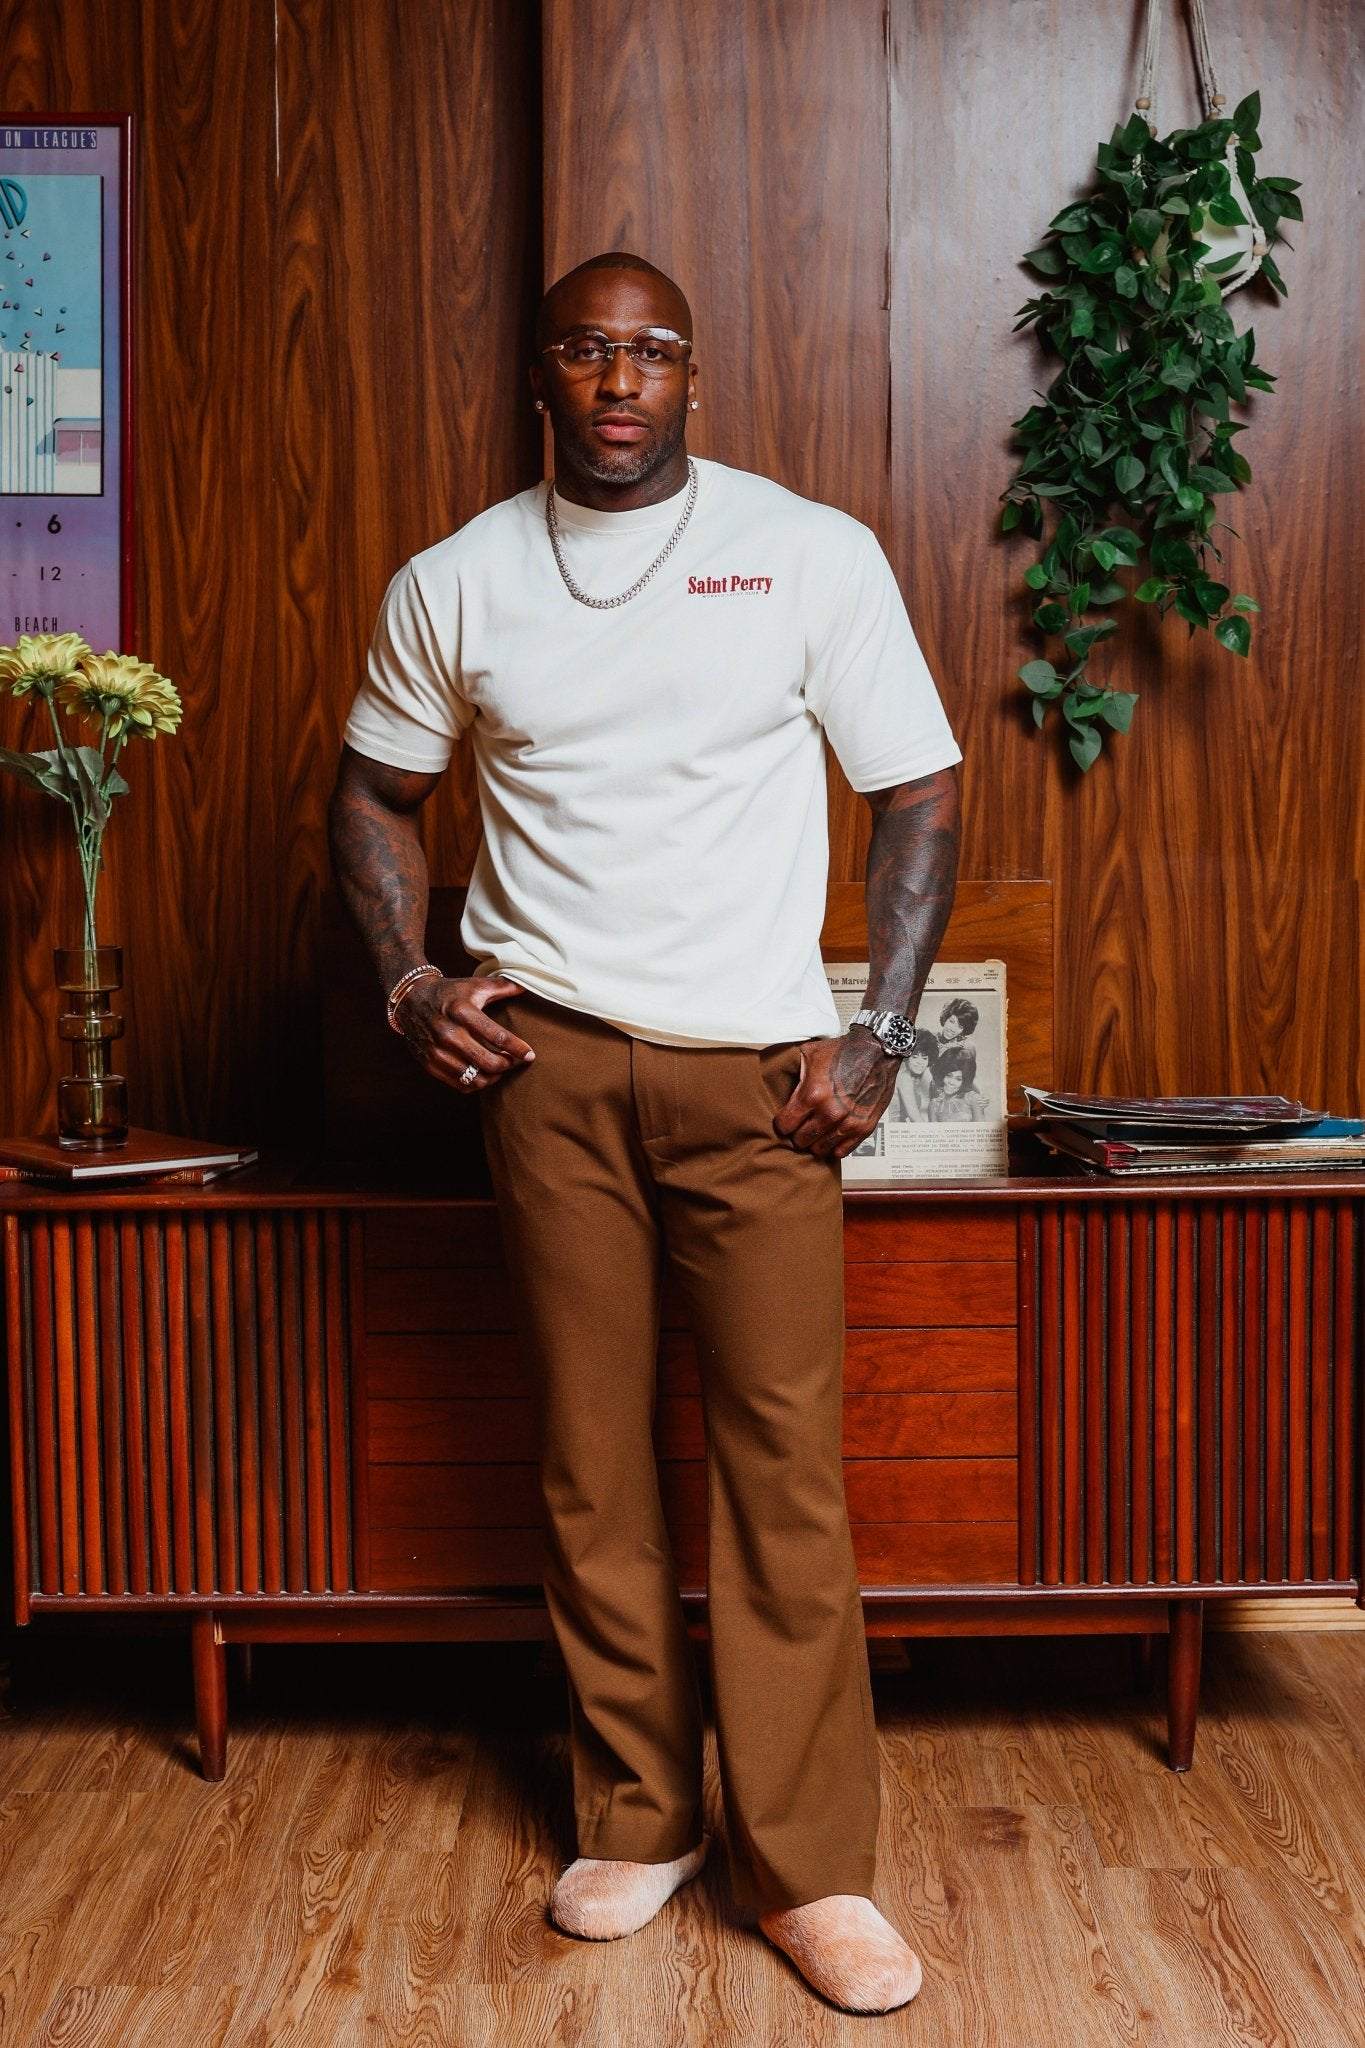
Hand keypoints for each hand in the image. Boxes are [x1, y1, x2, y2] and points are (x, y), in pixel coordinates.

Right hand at [395, 973, 534, 1091]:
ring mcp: (437, 1050)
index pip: (496, 1036)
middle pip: (488, 1061)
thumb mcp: (474, 985)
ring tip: (500, 1068)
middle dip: (507, 1064)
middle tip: (515, 1061)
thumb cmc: (449, 993)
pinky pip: (459, 1084)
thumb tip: (529, 985)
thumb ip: (503, 986)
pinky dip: (476, 1083)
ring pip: (475, 1078)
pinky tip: (483, 1074)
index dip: (517, 1048)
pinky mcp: (429, 1063)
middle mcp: (448, 1032)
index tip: (530, 1055)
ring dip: (493, 1077)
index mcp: (462, 1011)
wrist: (410, 998)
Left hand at [773, 1028, 901, 1158]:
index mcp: (812, 1094)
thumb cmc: (843, 1052)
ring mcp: (848, 1123)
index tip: (785, 1121)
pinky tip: (832, 1136)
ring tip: (816, 1133)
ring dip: (816, 1142)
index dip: (783, 1124)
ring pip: (821, 1149)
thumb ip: (791, 1073)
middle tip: (800, 1128)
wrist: (877, 1051)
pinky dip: (835, 1147)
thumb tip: (774, 1081)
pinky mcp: (864, 1128)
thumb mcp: (808, 1055)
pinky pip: (842, 1151)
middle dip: (797, 1134)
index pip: (785, 1125)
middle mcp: (830, 1112)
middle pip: (801, 1140)